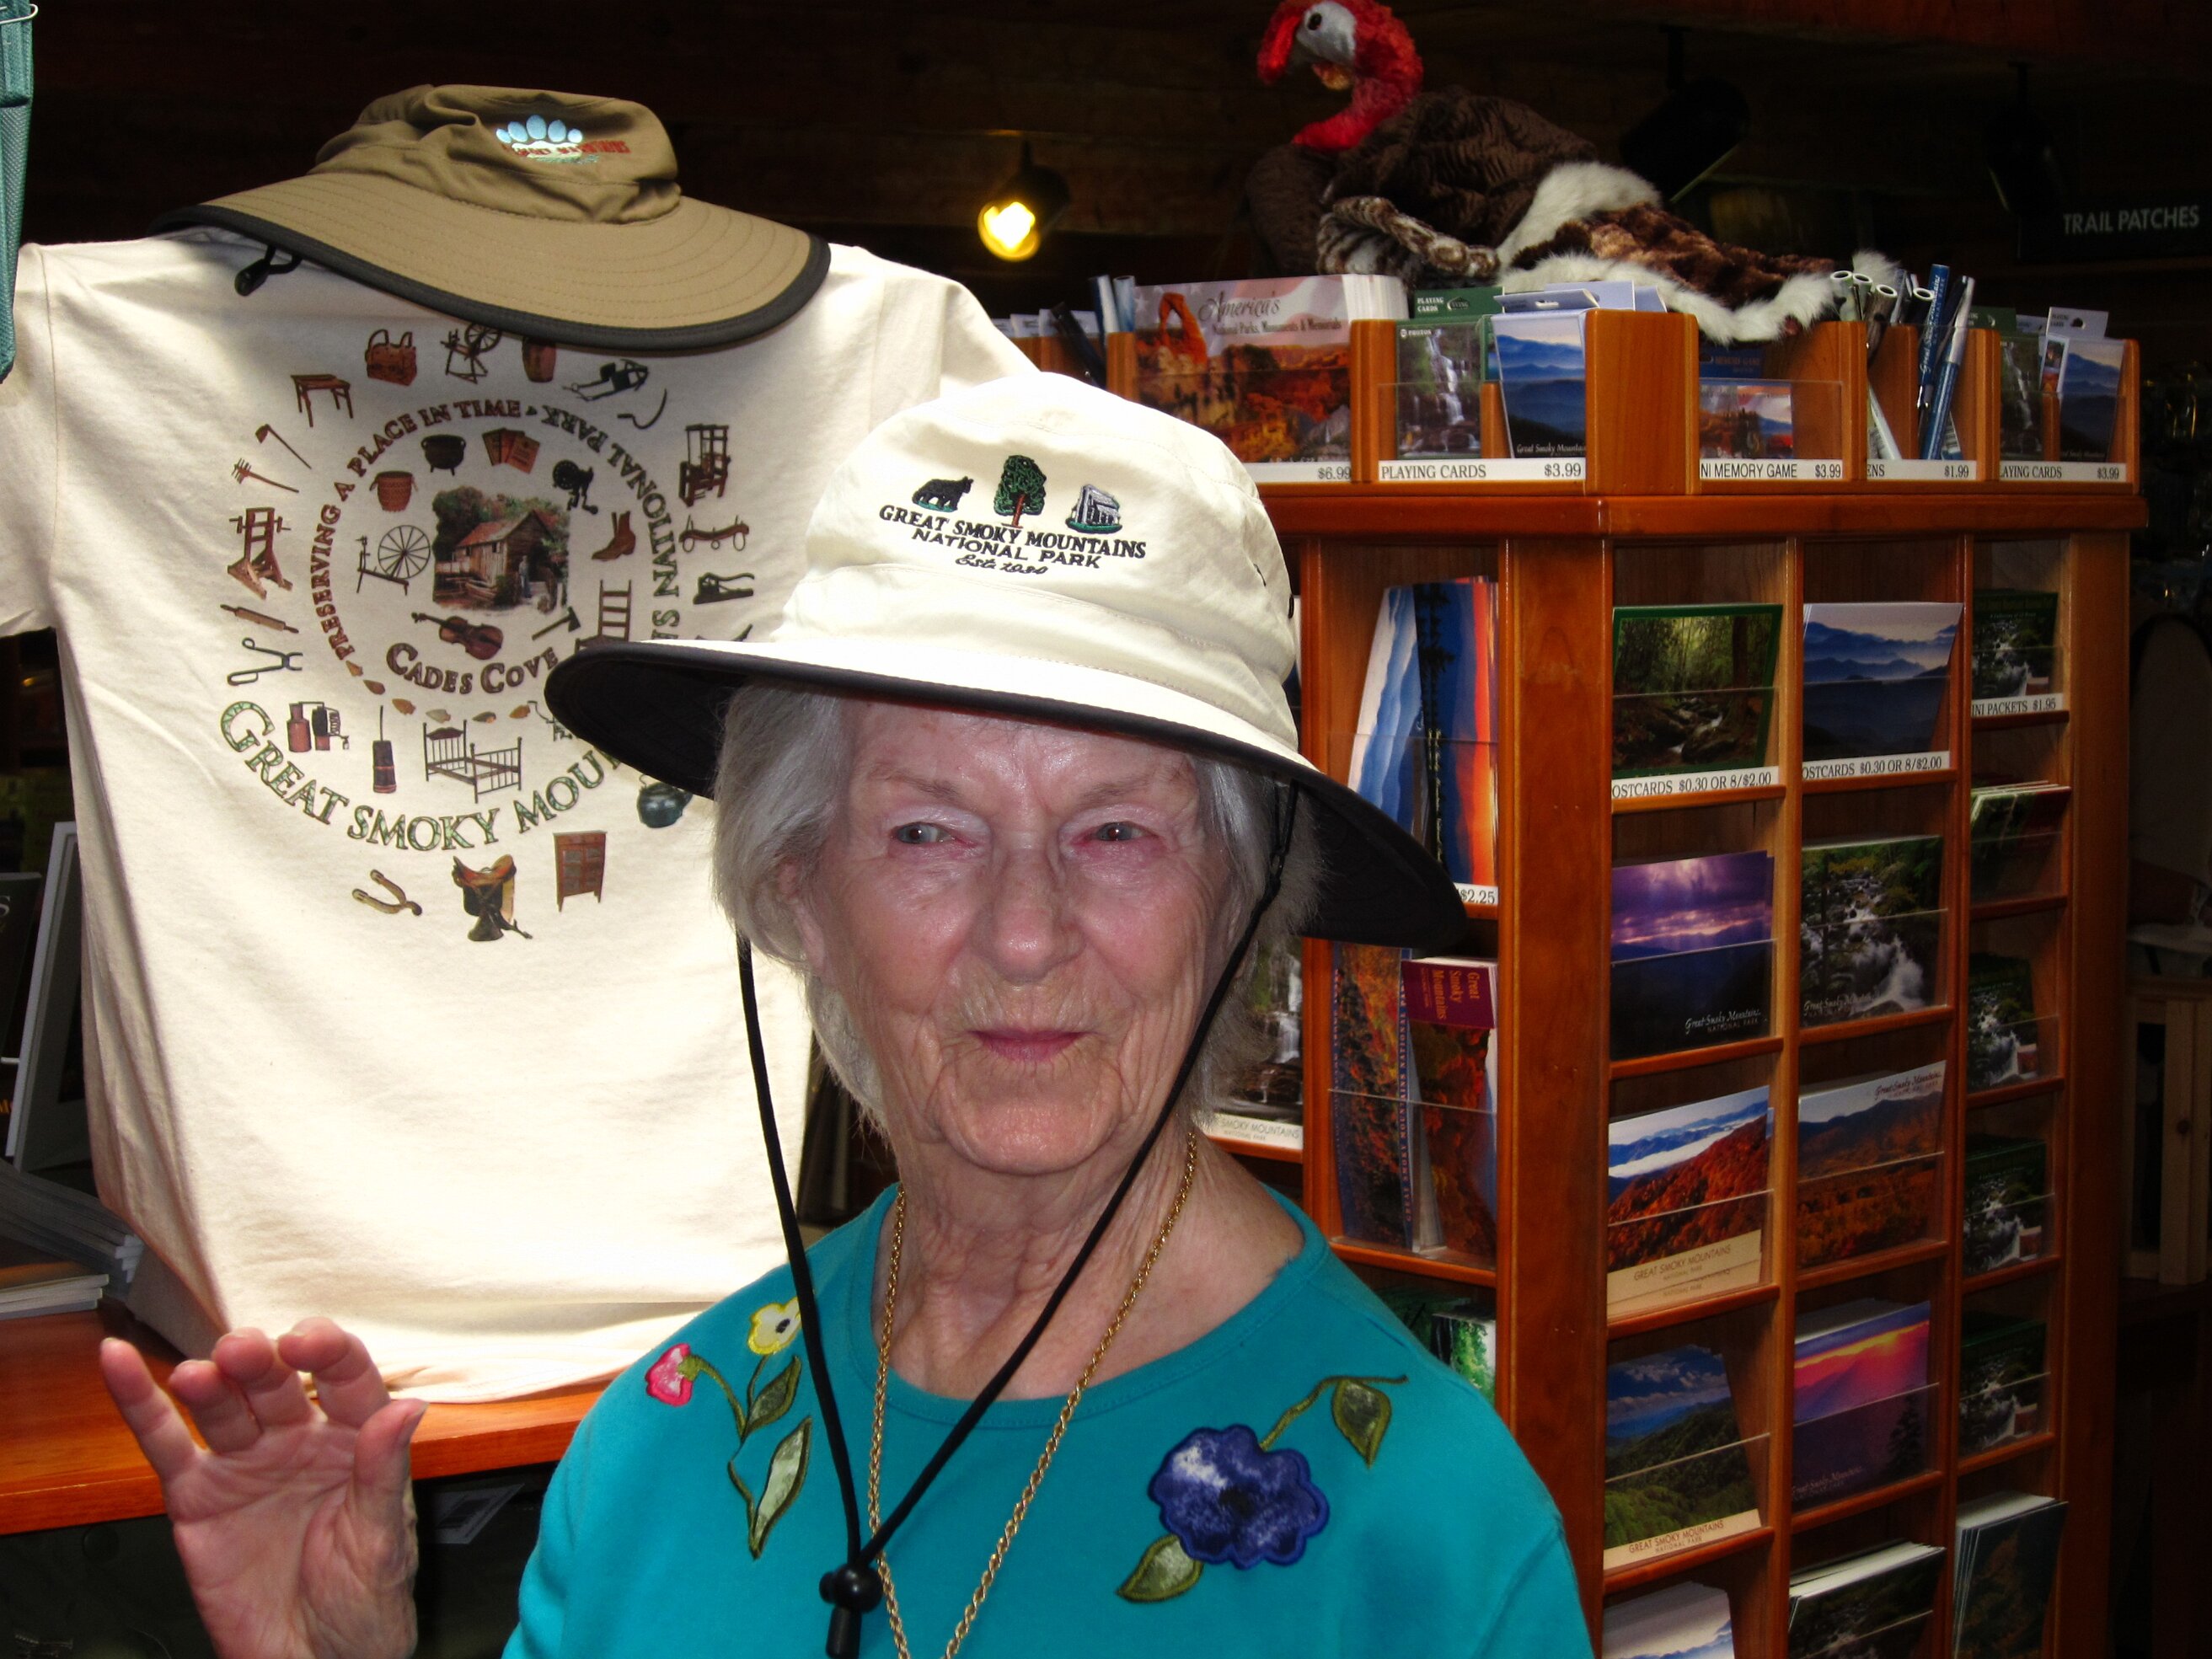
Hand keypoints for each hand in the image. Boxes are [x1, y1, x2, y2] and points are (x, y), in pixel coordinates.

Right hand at [99, 1320, 424, 1658]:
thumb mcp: (381, 1539)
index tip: (309, 1342)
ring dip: (207, 1381)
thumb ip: (384, 1472)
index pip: (346, 1376)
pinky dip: (140, 1403)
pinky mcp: (198, 1496)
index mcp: (355, 1439)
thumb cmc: (362, 1602)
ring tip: (197, 1375)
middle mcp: (299, 1439)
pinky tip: (120, 1363)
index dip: (328, 1351)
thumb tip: (405, 1408)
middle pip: (277, 1382)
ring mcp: (246, 1463)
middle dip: (260, 1361)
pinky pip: (167, 1443)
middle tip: (243, 1354)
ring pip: (223, 1405)